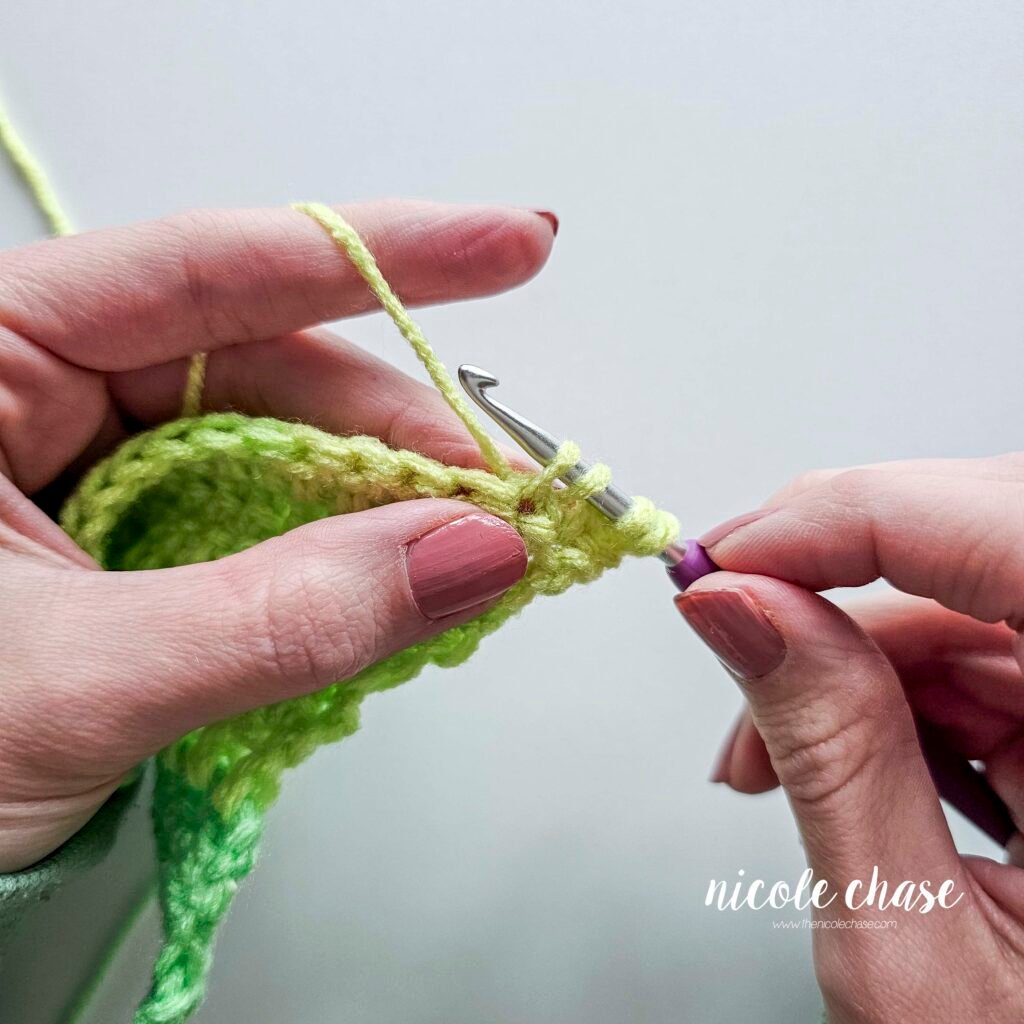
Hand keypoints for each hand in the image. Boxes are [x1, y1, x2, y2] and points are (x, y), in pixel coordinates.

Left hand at [0, 201, 555, 871]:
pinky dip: (343, 552)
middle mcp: (41, 392)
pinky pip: (266, 517)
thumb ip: (281, 617)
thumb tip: (470, 554)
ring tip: (475, 544)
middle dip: (401, 431)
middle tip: (508, 494)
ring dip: (385, 499)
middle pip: (269, 370)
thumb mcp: (77, 683)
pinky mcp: (136, 538)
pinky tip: (400, 577)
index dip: (379, 256)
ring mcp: (95, 466)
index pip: (207, 272)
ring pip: (278, 448)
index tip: (512, 246)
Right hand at [677, 456, 1023, 1021]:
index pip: (1007, 529)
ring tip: (766, 755)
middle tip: (729, 627)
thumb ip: (831, 754)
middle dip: (827, 592)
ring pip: (958, 603)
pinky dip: (877, 695)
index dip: (851, 519)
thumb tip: (739, 610)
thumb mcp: (911, 938)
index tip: (729, 559)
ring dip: (839, 664)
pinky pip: (969, 657)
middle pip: (978, 550)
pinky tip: (829, 757)